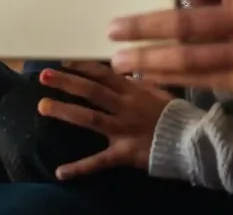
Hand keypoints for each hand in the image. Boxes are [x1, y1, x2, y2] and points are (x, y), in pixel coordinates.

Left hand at [36, 62, 173, 178]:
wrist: (191, 140)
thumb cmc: (173, 113)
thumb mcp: (159, 88)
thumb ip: (139, 78)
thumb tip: (126, 66)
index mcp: (133, 90)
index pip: (104, 74)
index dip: (83, 67)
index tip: (64, 61)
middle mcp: (124, 106)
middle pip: (92, 91)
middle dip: (67, 82)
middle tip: (43, 75)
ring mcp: (122, 129)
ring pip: (90, 118)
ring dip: (65, 111)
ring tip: (42, 106)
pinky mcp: (123, 153)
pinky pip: (100, 161)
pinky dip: (80, 167)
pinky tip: (60, 172)